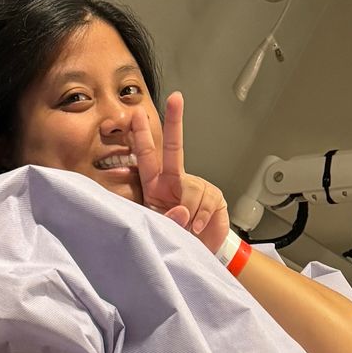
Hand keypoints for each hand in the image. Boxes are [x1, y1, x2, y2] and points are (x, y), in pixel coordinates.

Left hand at [130, 91, 231, 253]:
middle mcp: (174, 181)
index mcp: (154, 186)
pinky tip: (198, 227)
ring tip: (186, 229)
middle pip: (173, 149)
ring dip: (189, 214)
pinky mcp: (213, 196)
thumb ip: (166, 221)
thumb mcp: (161, 232)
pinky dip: (201, 219)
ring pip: (191, 191)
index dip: (141, 136)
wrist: (199, 253)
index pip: (146, 157)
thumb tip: (182, 209)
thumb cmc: (174, 239)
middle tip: (175, 99)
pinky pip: (206, 204)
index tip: (138, 114)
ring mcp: (195, 187)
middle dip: (175, 123)